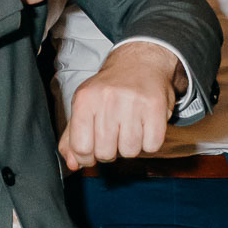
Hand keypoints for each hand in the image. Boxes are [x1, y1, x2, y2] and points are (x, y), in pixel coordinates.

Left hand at [59, 42, 184, 171]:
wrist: (140, 63)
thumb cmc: (109, 90)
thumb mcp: (84, 107)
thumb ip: (72, 138)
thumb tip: (73, 164)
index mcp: (85, 99)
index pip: (81, 147)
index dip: (86, 158)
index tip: (92, 153)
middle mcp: (107, 99)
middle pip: (105, 153)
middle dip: (110, 152)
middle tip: (113, 136)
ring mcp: (133, 102)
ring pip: (129, 151)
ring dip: (130, 147)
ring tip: (129, 129)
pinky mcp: (155, 107)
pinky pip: (152, 145)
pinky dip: (149, 143)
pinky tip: (145, 127)